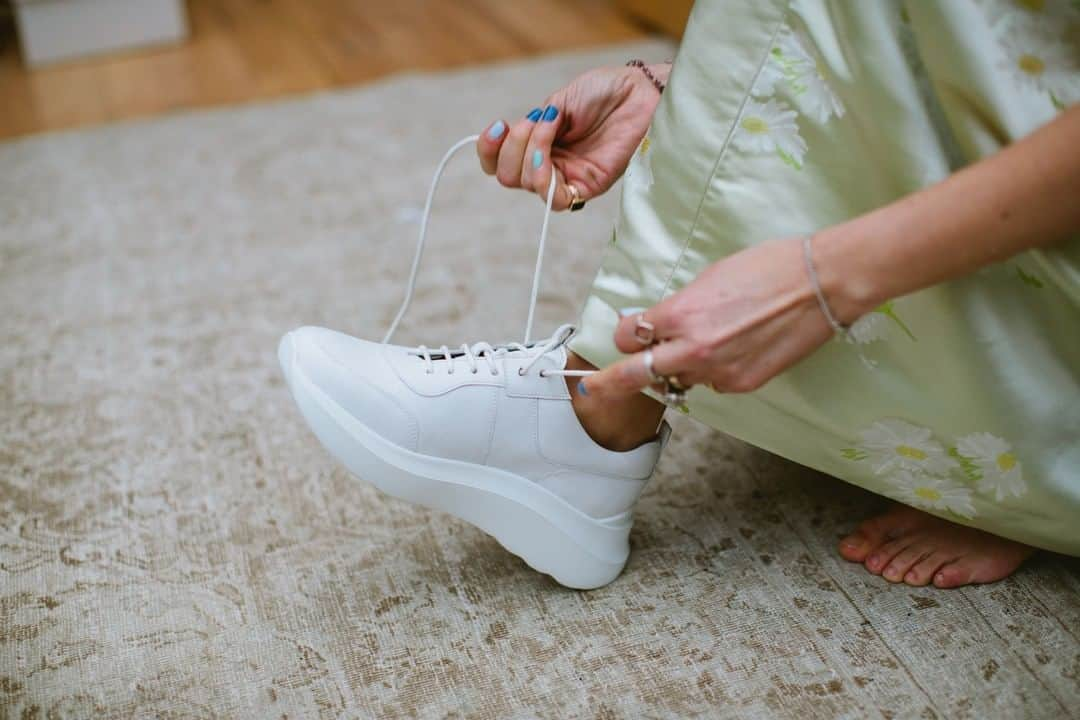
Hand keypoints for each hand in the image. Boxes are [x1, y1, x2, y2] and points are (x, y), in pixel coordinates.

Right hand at [476, 64, 667, 209]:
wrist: (640, 92)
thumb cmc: (605, 92)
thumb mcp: (560, 100)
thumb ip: (538, 123)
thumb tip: (525, 140)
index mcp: (539, 142)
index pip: (499, 161)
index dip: (488, 150)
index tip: (498, 126)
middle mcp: (550, 162)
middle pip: (508, 176)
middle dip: (511, 149)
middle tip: (533, 125)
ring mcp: (568, 175)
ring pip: (528, 186)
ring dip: (528, 159)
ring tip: (546, 134)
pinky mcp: (588, 186)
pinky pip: (557, 200)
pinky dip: (543, 181)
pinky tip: (546, 159)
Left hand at [583, 238, 850, 397]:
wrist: (821, 284)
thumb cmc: (770, 267)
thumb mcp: (711, 276)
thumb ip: (681, 305)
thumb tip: (663, 320)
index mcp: (681, 313)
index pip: (631, 336)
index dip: (627, 334)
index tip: (628, 334)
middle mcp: (694, 348)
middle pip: (637, 374)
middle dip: (611, 381)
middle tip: (591, 388)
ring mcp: (719, 371)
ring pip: (681, 380)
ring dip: (679, 369)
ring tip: (705, 345)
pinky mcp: (744, 383)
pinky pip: (715, 383)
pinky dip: (715, 371)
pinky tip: (736, 348)